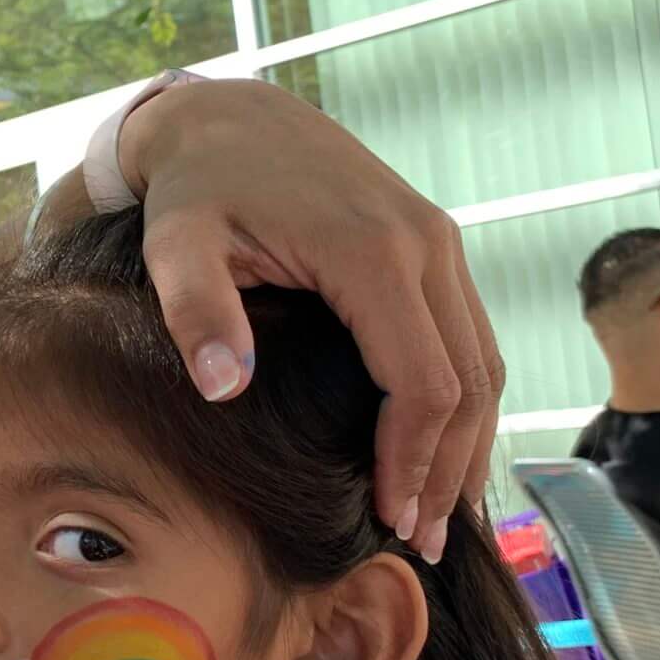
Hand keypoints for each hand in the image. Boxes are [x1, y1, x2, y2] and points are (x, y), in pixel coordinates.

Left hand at [118, 77, 501, 561]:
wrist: (226, 118)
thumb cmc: (194, 189)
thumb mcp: (174, 245)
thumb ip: (196, 311)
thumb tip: (226, 387)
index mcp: (372, 252)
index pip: (423, 383)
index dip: (412, 461)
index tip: (387, 521)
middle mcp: (427, 244)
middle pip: (471, 382)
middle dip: (451, 469)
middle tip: (422, 541)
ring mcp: (439, 241)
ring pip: (484, 361)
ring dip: (468, 442)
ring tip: (438, 513)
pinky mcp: (434, 244)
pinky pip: (468, 336)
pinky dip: (464, 400)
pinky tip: (439, 449)